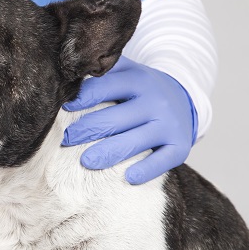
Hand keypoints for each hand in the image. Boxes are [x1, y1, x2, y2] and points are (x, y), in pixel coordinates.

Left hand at [61, 56, 197, 184]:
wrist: (183, 100)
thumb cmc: (141, 91)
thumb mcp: (127, 72)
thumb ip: (104, 72)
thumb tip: (69, 75)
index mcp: (139, 80)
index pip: (107, 87)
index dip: (84, 97)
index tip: (65, 107)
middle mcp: (155, 101)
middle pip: (117, 118)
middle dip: (88, 129)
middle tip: (67, 139)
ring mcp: (169, 124)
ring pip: (135, 141)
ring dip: (108, 153)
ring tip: (86, 161)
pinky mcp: (180, 146)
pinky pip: (162, 160)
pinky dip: (146, 170)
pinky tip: (128, 177)